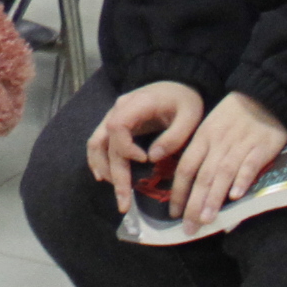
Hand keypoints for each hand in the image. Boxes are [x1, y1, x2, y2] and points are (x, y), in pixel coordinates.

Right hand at [86, 81, 208, 213]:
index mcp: (135, 104)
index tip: (145, 161)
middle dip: (115, 175)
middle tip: (125, 203)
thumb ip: (173, 136)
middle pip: (105, 143)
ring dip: (103, 169)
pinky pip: (99, 143)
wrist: (178, 84)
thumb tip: (152, 159)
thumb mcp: (189, 116)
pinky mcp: (115, 125)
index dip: (126, 148)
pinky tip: (105, 178)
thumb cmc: (184, 100)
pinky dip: (99, 161)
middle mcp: (117, 110)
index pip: (117, 127)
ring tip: (119, 193)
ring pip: (96, 144)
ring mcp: (113, 116)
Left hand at [167, 92, 286, 230]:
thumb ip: (202, 155)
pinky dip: (242, 180)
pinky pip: (249, 165)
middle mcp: (217, 144)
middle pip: (202, 176)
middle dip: (194, 204)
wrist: (262, 96)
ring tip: (207, 219)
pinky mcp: (261, 147)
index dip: (179, 192)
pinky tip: (236, 196)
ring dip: (214, 197)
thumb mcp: (210, 129)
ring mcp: (239, 145)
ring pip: (222, 173)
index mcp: (202, 138)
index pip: (186, 167)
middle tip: (190, 228)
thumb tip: (192, 187)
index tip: (174, 214)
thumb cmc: (233, 116)